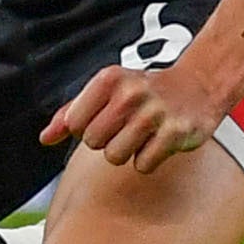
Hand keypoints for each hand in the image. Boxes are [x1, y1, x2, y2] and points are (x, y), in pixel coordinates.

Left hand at [41, 59, 222, 173]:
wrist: (199, 86)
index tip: (106, 116)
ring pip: (115, 156)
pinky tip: (159, 140)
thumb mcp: (107, 92)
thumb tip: (45, 138)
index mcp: (110, 78)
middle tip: (127, 125)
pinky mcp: (175, 133)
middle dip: (107, 140)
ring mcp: (155, 113)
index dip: (86, 126)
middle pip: (92, 142)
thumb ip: (71, 113)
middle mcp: (131, 92)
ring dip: (128, 151)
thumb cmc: (145, 92)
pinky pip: (143, 165)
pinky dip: (149, 159)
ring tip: (143, 133)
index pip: (72, 123)